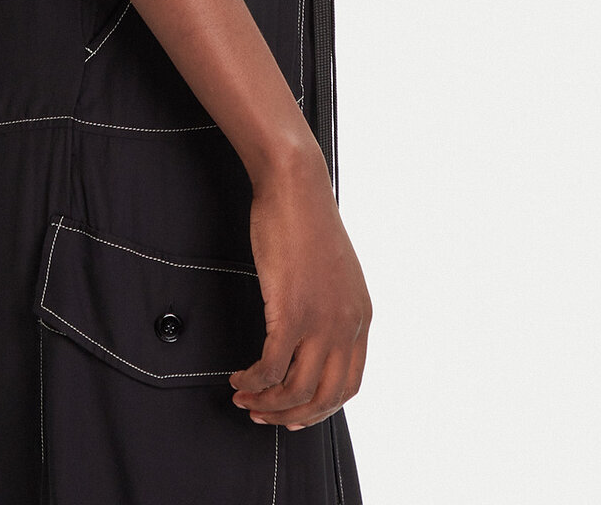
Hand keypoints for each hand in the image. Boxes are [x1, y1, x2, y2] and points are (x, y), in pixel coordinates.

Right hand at [230, 141, 370, 429]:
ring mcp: (321, 320)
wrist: (295, 185)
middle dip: (292, 414)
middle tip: (264, 414)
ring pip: (297, 389)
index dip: (319, 407)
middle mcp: (347, 324)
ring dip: (267, 402)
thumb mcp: (333, 272)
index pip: (349, 384)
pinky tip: (239, 377)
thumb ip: (330, 306)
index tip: (293, 411)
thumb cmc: (305, 220)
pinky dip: (253, 380)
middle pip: (326, 397)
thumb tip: (310, 335)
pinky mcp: (291, 311)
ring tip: (245, 397)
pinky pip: (271, 366)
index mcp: (361, 317)